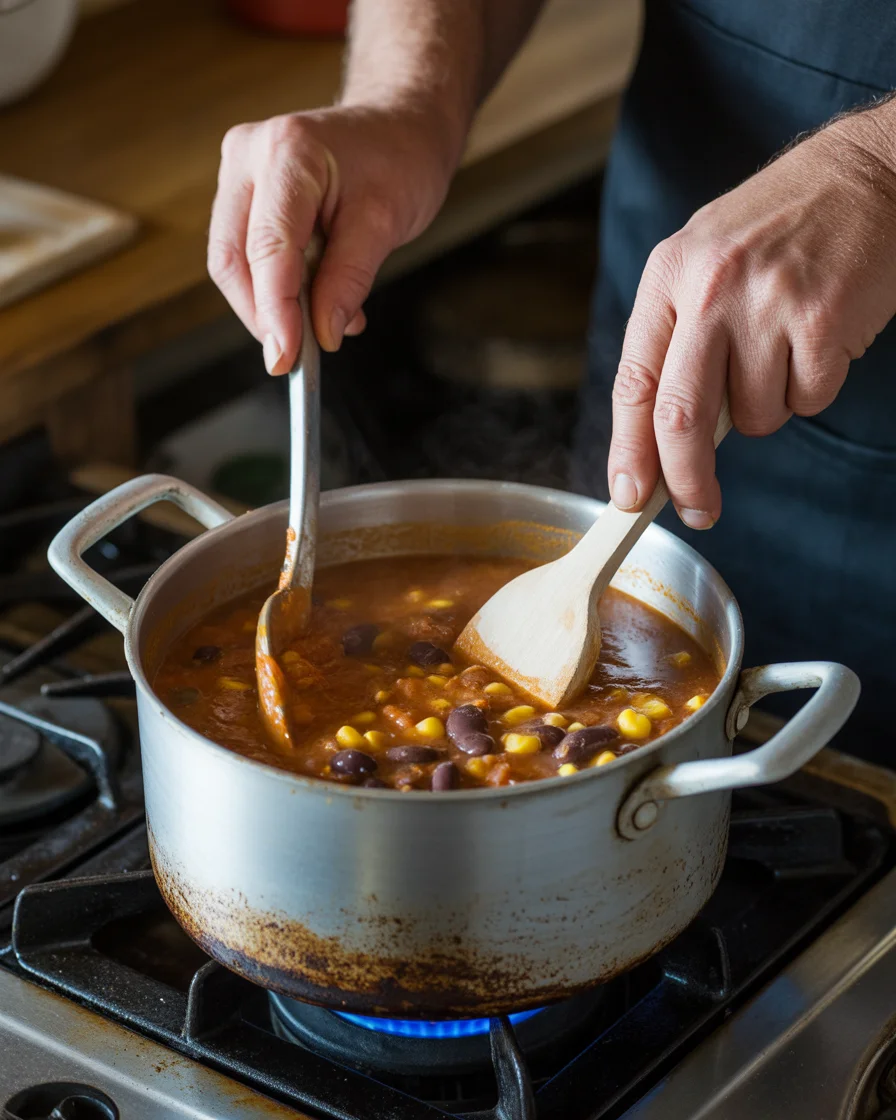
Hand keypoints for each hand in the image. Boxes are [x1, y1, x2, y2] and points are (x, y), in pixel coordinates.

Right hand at [208, 104, 459, 371]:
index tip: (285, 358)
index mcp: (288, 152)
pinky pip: (245, 254)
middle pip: (233, 259)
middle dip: (264, 314)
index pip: (267, 248)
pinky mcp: (242, 191)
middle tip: (301, 355)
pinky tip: (316, 298)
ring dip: (271, 304)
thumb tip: (323, 334)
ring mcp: (239, 171)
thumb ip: (349, 280)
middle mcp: (248, 155)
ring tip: (325, 319)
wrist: (398, 124)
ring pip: (233, 262)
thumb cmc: (399, 159)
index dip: (274, 311)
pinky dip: (276, 288)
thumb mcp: (386, 222)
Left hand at [607, 108, 895, 527]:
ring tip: (785, 348)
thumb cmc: (780, 226)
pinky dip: (812, 389)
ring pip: (754, 418)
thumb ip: (678, 337)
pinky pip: (807, 401)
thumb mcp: (705, 260)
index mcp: (669, 276)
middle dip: (685, 480)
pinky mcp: (822, 322)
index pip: (633, 383)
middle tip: (697, 509)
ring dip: (768, 408)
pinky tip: (819, 338)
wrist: (868, 173)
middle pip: (681, 420)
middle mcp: (710, 290)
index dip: (628, 451)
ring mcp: (767, 305)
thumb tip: (661, 438)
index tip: (628, 497)